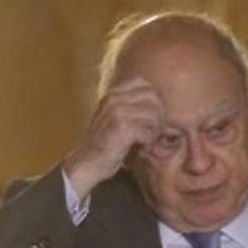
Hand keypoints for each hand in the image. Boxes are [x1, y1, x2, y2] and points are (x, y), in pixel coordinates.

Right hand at [64, 77, 164, 197]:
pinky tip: (140, 148)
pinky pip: (148, 131)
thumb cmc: (103, 144)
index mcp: (112, 94)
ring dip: (155, 131)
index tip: (150, 117)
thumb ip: (130, 106)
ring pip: (154, 114)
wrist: (86, 163)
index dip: (153, 100)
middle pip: (153, 98)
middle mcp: (113, 99)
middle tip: (153, 131)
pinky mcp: (122, 128)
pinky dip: (148, 142)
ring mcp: (117, 112)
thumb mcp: (113, 118)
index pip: (144, 84)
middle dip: (158, 115)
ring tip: (146, 141)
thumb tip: (161, 104)